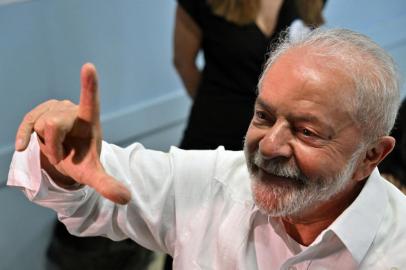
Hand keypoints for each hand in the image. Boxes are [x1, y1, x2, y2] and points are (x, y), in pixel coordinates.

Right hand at [15, 63, 130, 203]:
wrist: (66, 157)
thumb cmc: (82, 161)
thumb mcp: (93, 175)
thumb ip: (108, 185)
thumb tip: (126, 198)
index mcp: (89, 120)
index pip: (90, 100)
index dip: (89, 85)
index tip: (89, 66)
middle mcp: (72, 110)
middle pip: (52, 124)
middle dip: (52, 146)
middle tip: (62, 155)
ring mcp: (54, 109)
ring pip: (39, 125)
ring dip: (44, 144)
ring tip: (54, 147)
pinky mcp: (39, 112)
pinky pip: (27, 124)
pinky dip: (23, 136)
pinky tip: (21, 146)